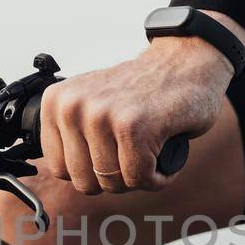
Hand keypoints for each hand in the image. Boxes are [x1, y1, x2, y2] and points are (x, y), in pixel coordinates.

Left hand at [40, 14, 244, 193]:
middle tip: (134, 154)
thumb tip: (61, 176)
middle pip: (86, 182)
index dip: (92, 172)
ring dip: (139, 177)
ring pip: (113, 183)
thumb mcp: (90, 105)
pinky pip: (140, 177)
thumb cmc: (142, 91)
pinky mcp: (133, 127)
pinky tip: (164, 155)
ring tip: (150, 150)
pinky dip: (159, 177)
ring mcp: (102, 116)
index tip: (112, 153)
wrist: (187, 61)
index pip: (59, 170)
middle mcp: (73, 106)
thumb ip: (71, 134)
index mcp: (56, 102)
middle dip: (115, 179)